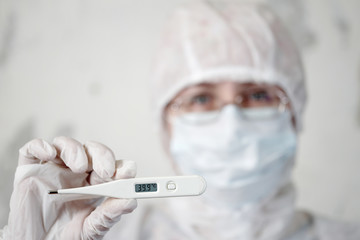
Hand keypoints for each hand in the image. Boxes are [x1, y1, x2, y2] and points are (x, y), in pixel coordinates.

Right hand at [3, 137, 136, 239]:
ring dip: (75, 150)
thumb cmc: (65, 235)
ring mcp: (52, 169)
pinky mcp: (29, 170)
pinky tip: (49, 155)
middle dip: (102, 155)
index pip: (111, 166)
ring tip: (79, 167)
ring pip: (65, 144)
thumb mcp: (91, 228)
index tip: (128, 172)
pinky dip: (41, 146)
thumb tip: (131, 201)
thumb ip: (109, 215)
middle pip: (92, 150)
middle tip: (106, 171)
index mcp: (94, 183)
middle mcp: (75, 172)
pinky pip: (33, 150)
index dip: (121, 166)